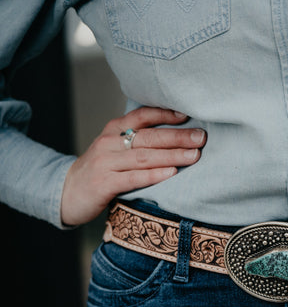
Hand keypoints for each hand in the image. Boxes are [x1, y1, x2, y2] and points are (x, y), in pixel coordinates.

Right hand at [60, 107, 205, 225]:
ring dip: (172, 155)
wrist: (67, 193)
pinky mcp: (104, 184)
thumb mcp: (114, 149)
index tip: (188, 115)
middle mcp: (109, 143)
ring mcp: (106, 163)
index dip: (165, 114)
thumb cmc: (101, 171)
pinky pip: (133, 178)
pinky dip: (154, 175)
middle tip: (201, 137)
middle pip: (148, 137)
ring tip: (194, 155)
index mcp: (114, 131)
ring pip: (144, 156)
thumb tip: (174, 135)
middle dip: (178, 136)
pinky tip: (171, 174)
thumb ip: (137, 141)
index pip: (142, 116)